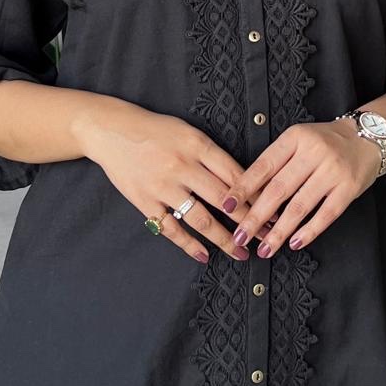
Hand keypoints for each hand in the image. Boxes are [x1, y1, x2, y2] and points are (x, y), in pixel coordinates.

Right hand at [79, 100, 275, 264]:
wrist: (111, 130)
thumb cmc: (155, 130)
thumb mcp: (188, 131)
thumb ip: (212, 154)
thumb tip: (242, 180)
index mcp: (197, 145)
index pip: (235, 174)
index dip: (257, 195)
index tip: (274, 210)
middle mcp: (182, 166)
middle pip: (224, 199)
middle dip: (249, 221)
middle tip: (266, 237)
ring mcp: (163, 186)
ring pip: (201, 218)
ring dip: (224, 239)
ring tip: (241, 253)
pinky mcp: (145, 201)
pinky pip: (170, 227)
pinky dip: (188, 244)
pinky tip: (204, 256)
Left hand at [226, 119, 383, 257]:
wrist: (368, 136)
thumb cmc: (325, 142)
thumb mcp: (298, 140)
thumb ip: (276, 161)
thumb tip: (247, 193)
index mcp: (295, 138)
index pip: (263, 166)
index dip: (243, 188)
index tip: (227, 206)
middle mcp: (313, 152)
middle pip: (278, 189)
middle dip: (255, 216)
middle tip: (240, 236)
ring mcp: (332, 171)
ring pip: (300, 206)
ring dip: (279, 231)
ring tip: (265, 248)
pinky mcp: (349, 188)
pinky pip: (326, 214)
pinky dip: (309, 231)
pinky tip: (295, 243)